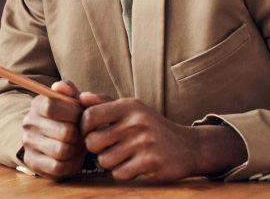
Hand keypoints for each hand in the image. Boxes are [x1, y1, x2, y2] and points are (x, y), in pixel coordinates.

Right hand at [21, 81, 85, 178]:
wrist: (56, 138)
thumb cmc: (68, 117)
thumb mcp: (71, 101)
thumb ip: (69, 90)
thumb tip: (59, 86)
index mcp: (37, 103)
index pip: (51, 106)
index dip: (72, 112)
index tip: (80, 116)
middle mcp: (29, 122)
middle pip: (63, 131)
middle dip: (78, 134)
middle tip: (80, 133)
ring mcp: (28, 143)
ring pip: (62, 151)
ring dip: (75, 150)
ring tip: (75, 144)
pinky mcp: (32, 162)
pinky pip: (57, 167)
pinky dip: (69, 164)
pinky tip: (70, 157)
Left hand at [80, 93, 245, 180]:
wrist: (188, 146)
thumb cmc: (152, 126)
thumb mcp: (132, 109)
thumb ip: (105, 102)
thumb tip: (81, 97)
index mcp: (128, 105)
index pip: (90, 115)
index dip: (83, 128)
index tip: (90, 133)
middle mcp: (136, 121)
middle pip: (93, 142)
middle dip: (95, 149)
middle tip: (105, 148)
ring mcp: (144, 142)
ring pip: (105, 160)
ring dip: (109, 162)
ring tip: (121, 156)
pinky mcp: (151, 162)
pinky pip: (119, 173)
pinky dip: (122, 173)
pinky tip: (132, 165)